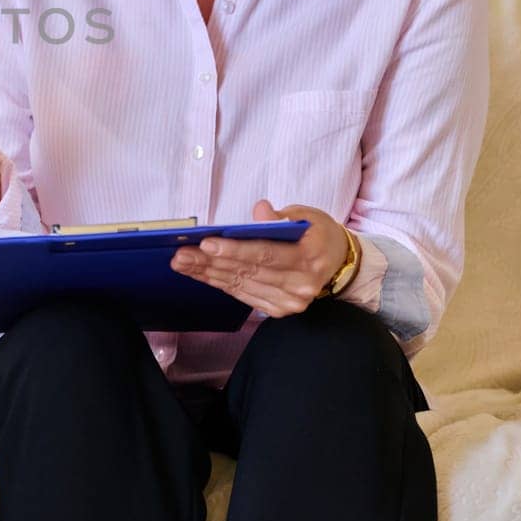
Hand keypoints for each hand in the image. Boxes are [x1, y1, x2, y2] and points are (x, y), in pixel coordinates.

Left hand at [169, 200, 350, 316]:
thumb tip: (259, 211)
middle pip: (247, 272)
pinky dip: (219, 283)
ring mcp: (290, 301)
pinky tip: (200, 273)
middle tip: (181, 253)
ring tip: (182, 262)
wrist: (339, 264)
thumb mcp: (307, 215)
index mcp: (310, 257)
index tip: (206, 244)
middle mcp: (300, 284)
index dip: (234, 250)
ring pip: (240, 285)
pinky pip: (242, 295)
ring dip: (208, 274)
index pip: (266, 254)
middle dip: (210, 262)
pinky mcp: (279, 309)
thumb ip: (281, 216)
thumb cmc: (318, 234)